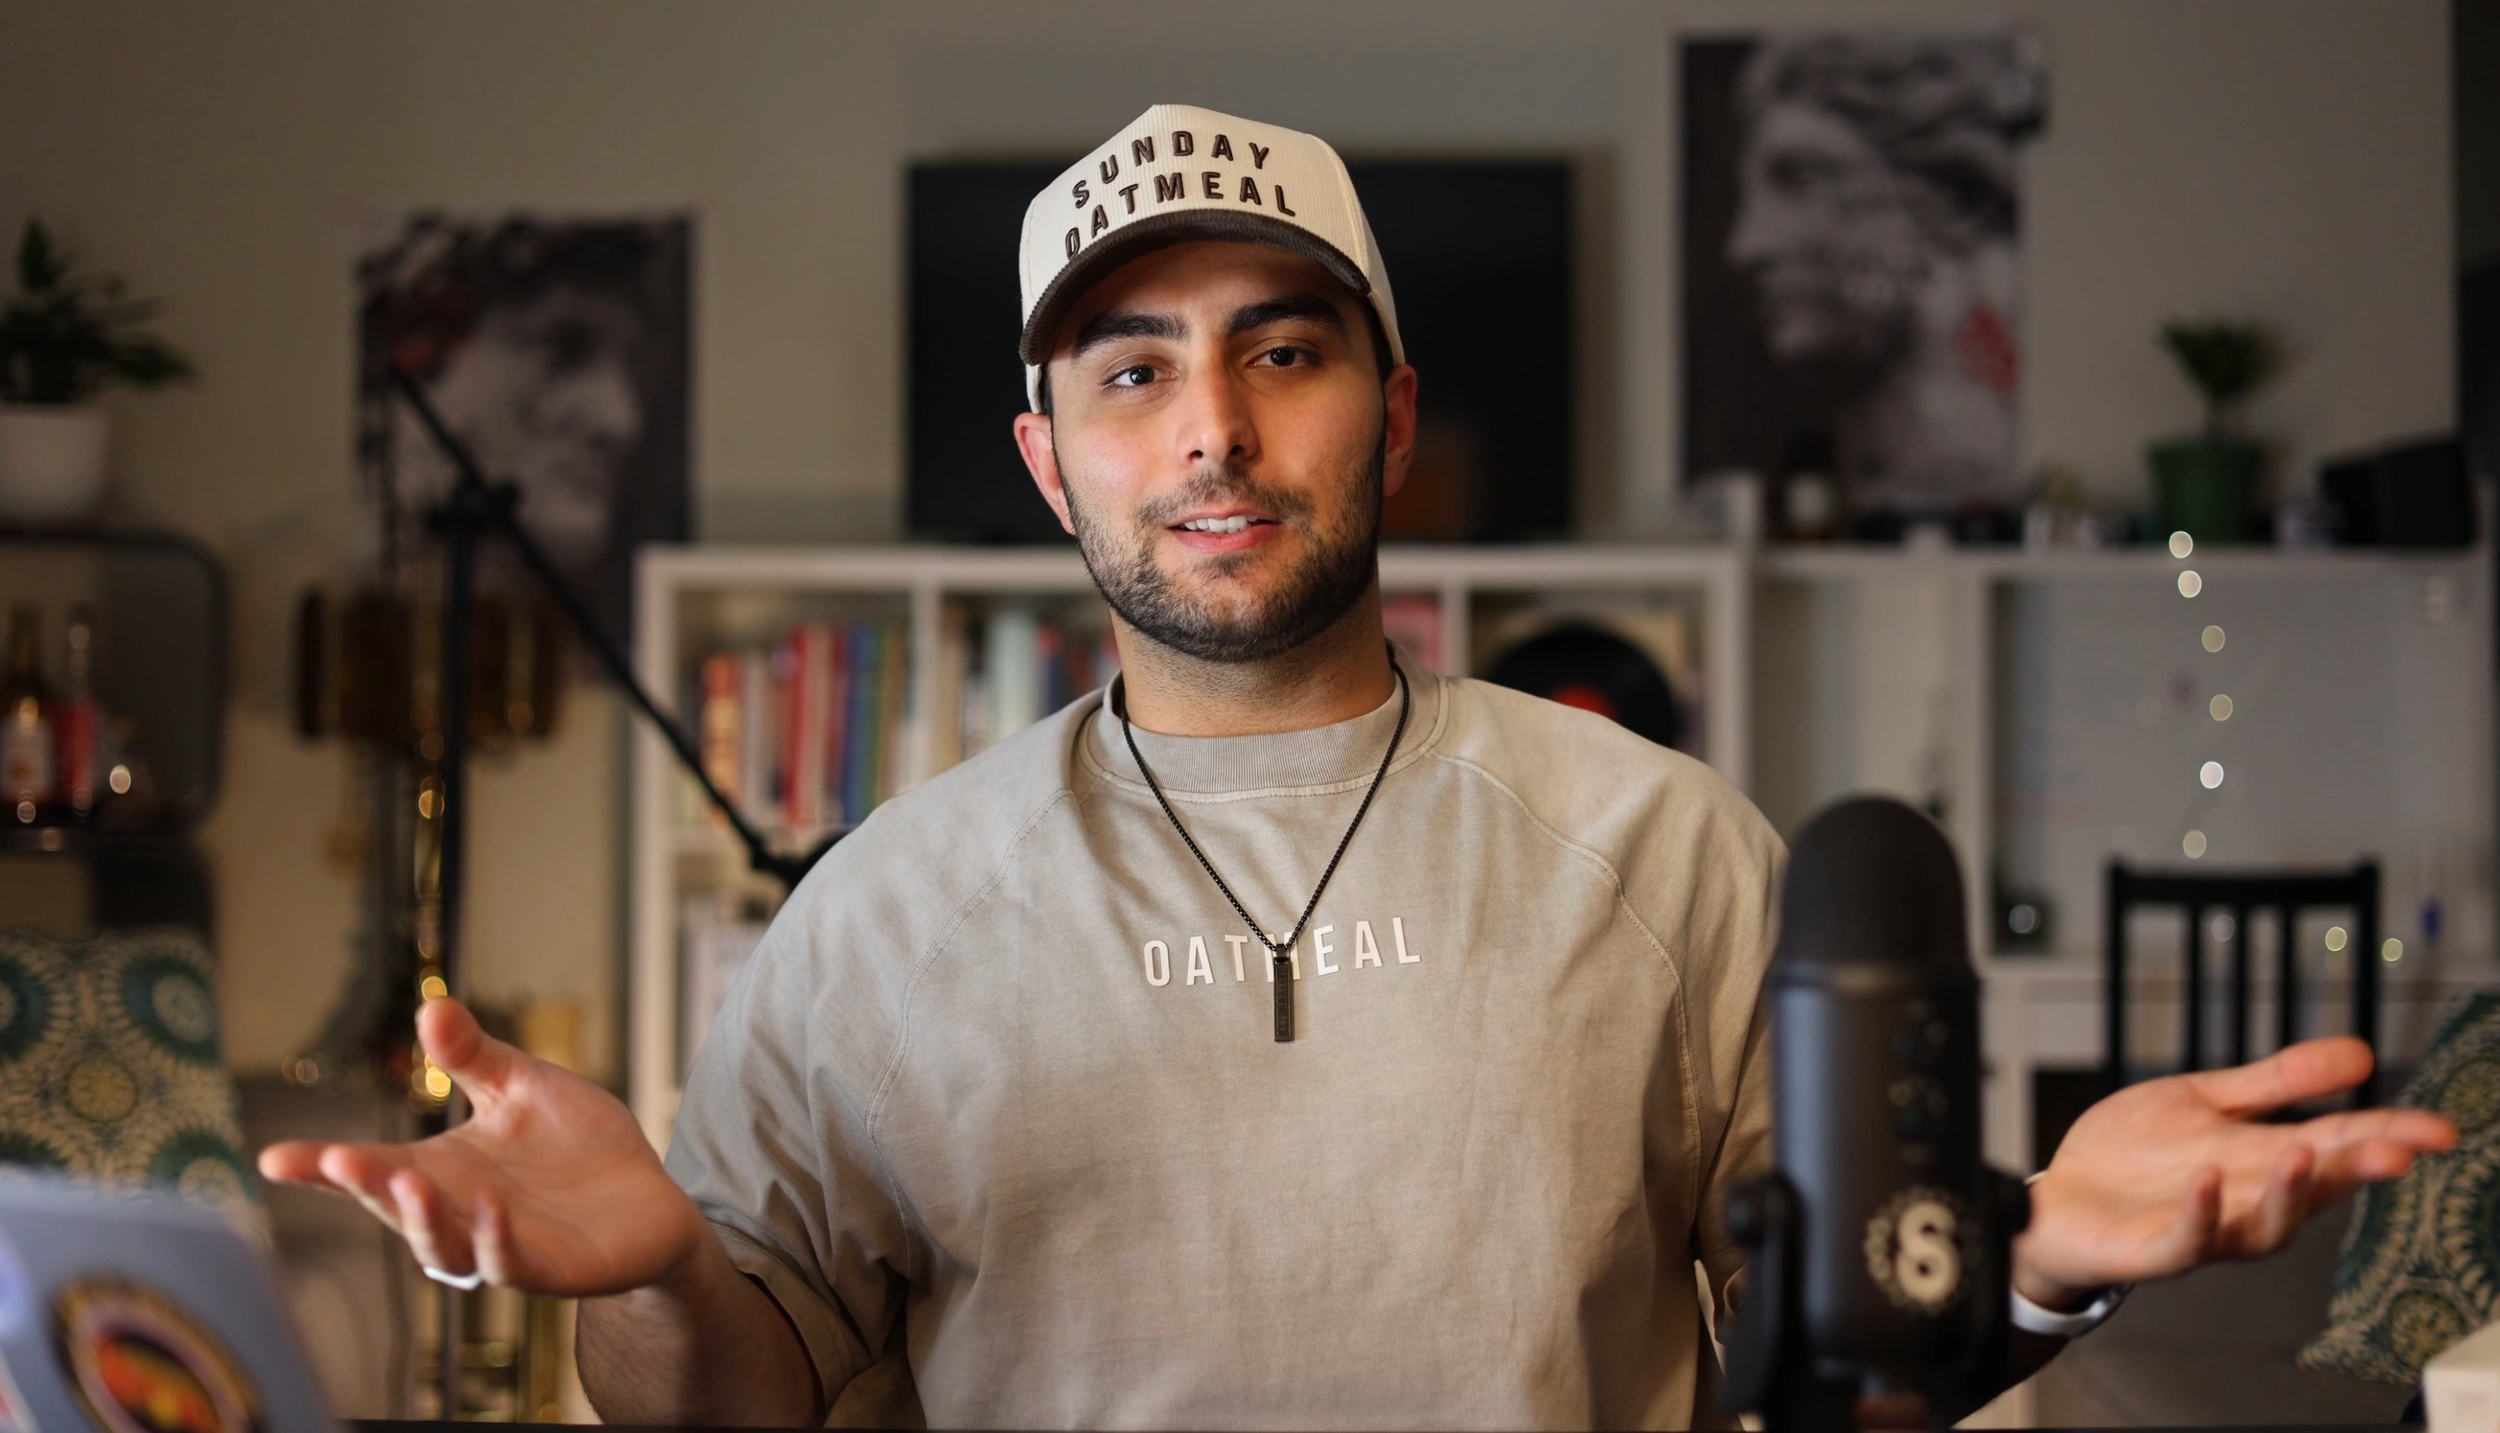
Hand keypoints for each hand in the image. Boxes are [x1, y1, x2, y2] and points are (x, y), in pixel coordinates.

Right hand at [258, 998, 708, 1297]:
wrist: (647, 1197)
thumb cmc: (576, 1145)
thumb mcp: (522, 1087)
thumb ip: (475, 1056)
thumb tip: (430, 1006)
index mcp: (441, 1170)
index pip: (371, 1170)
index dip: (320, 1168)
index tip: (273, 1157)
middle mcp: (457, 1215)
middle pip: (397, 1207)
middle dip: (366, 1186)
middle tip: (338, 1160)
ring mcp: (499, 1247)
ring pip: (443, 1249)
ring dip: (422, 1219)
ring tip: (406, 1181)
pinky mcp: (549, 1269)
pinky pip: (511, 1263)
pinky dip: (495, 1240)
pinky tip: (491, 1209)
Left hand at [2012, 1036, 2455, 1309]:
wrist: (2058, 1201)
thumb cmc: (2136, 1157)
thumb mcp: (2206, 1101)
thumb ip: (2276, 1082)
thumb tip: (2360, 1052)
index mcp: (2263, 1162)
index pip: (2336, 1146)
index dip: (2386, 1138)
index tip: (2436, 1130)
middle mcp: (2246, 1203)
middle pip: (2314, 1190)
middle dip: (2354, 1170)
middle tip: (2395, 1150)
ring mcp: (2204, 1231)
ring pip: (2264, 1229)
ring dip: (2288, 1195)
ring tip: (2304, 1152)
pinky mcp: (2153, 1250)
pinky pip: (2186, 1242)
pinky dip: (2202, 1216)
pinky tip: (2208, 1180)